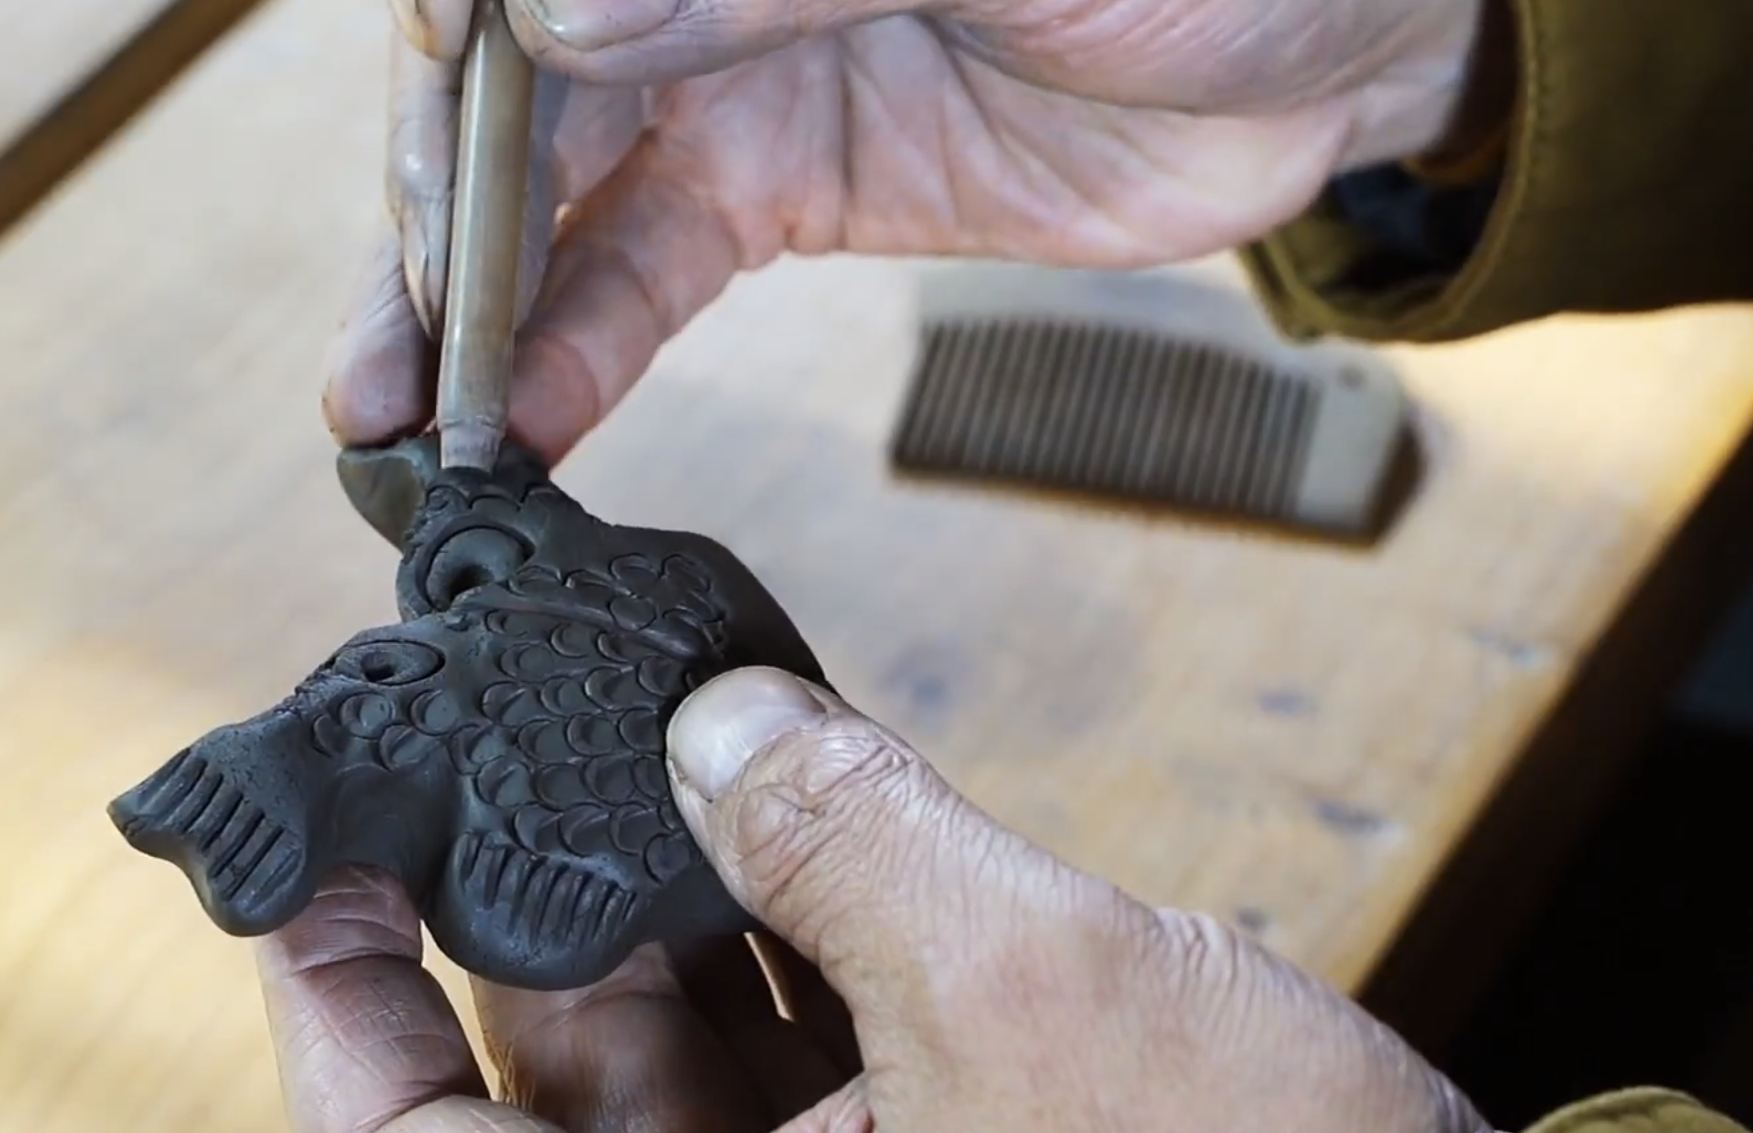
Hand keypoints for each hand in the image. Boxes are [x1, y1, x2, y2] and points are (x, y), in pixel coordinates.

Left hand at [259, 666, 1499, 1132]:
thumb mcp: (1022, 991)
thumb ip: (842, 835)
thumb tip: (715, 726)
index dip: (333, 1003)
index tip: (317, 862)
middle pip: (552, 1090)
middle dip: (542, 898)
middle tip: (521, 737)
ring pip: (685, 1063)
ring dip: (681, 900)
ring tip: (676, 741)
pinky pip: (805, 1059)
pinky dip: (795, 935)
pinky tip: (809, 805)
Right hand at [324, 0, 1487, 460]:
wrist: (1320, 43)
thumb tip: (553, 23)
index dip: (458, 85)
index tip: (442, 203)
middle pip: (513, 93)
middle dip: (441, 229)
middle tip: (386, 366)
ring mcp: (732, 78)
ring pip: (562, 197)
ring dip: (483, 314)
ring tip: (408, 427)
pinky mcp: (786, 184)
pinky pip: (651, 270)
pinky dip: (586, 348)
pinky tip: (530, 428)